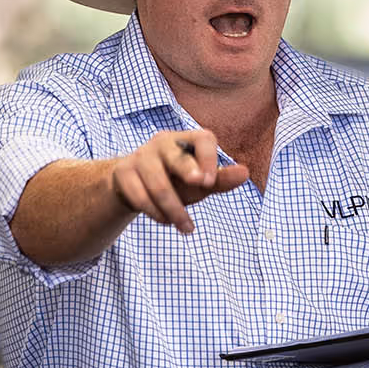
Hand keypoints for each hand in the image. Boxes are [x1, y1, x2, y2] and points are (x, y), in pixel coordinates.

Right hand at [109, 129, 249, 232]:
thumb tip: (245, 173)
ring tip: (187, 228)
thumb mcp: (200, 182)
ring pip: (159, 185)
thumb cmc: (176, 180)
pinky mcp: (123, 173)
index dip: (209, 158)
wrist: (133, 185)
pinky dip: (156, 213)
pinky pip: (140, 197)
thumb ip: (221, 179)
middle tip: (202, 184)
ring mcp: (140, 156)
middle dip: (188, 170)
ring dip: (175, 210)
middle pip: (176, 158)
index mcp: (186, 140)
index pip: (204, 139)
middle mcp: (162, 143)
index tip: (211, 180)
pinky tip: (166, 221)